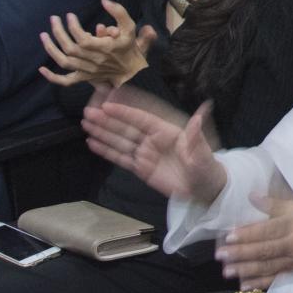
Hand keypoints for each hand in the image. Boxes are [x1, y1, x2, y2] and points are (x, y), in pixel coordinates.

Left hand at [37, 0, 155, 87]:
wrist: (133, 72)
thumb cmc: (130, 47)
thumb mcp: (130, 26)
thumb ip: (119, 12)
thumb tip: (104, 0)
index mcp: (105, 48)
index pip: (83, 39)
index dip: (73, 27)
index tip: (69, 15)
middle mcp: (95, 61)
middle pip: (70, 48)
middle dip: (58, 33)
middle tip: (54, 19)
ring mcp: (88, 71)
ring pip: (64, 62)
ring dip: (51, 49)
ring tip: (44, 35)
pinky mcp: (85, 78)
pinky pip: (66, 81)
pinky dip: (52, 77)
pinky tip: (41, 69)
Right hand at [82, 90, 227, 203]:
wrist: (204, 189)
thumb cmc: (206, 167)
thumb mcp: (203, 152)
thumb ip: (197, 135)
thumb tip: (202, 111)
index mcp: (166, 131)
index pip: (142, 119)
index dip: (125, 112)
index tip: (107, 104)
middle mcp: (152, 139)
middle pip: (126, 127)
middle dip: (107, 119)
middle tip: (88, 110)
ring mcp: (145, 153)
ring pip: (120, 140)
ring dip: (103, 131)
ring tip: (85, 123)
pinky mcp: (140, 168)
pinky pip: (121, 158)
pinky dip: (106, 150)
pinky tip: (91, 142)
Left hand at [218, 186, 292, 289]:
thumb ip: (274, 203)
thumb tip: (251, 196)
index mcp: (292, 225)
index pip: (267, 230)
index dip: (248, 233)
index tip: (228, 236)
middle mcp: (292, 244)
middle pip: (264, 250)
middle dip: (240, 253)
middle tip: (220, 255)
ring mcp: (292, 261)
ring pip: (266, 266)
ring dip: (245, 269)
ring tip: (226, 271)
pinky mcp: (292, 272)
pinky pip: (274, 279)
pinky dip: (259, 283)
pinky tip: (243, 285)